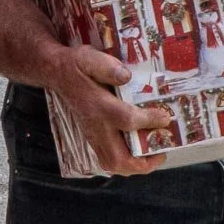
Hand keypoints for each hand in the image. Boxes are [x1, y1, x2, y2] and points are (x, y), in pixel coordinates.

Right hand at [51, 44, 173, 176]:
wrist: (58, 74)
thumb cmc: (77, 65)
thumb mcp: (89, 58)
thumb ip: (106, 66)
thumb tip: (126, 76)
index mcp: (98, 105)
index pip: (126, 120)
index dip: (148, 121)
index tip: (166, 118)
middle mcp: (96, 125)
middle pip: (118, 158)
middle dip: (142, 162)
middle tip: (161, 151)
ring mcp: (93, 135)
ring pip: (112, 164)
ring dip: (136, 165)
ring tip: (154, 154)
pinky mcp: (93, 138)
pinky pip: (109, 160)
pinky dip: (127, 162)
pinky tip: (141, 150)